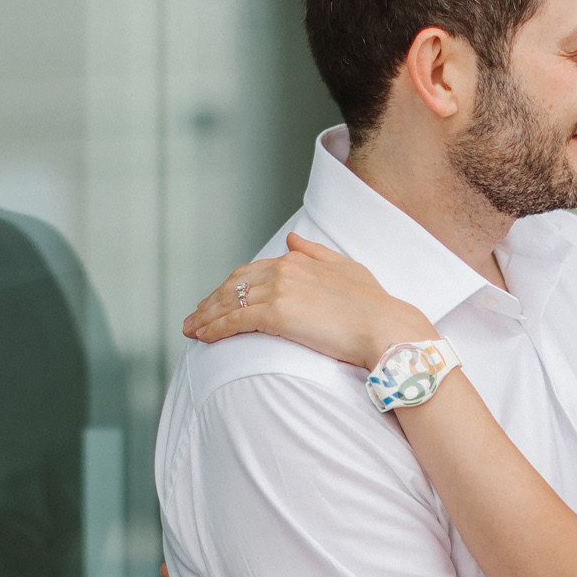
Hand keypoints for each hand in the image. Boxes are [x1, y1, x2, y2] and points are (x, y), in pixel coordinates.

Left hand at [183, 234, 433, 369]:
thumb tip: (291, 240)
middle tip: (194, 317)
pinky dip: (214, 328)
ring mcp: (278, 291)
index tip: (217, 300)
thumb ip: (316, 253)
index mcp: (298, 261)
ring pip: (229, 303)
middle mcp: (284, 270)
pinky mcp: (276, 315)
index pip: (251, 272)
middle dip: (211, 302)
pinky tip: (202, 337)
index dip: (230, 288)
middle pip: (234, 286)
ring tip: (192, 330)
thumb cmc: (374, 305)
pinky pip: (235, 321)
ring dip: (206, 316)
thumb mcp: (346, 268)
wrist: (384, 327)